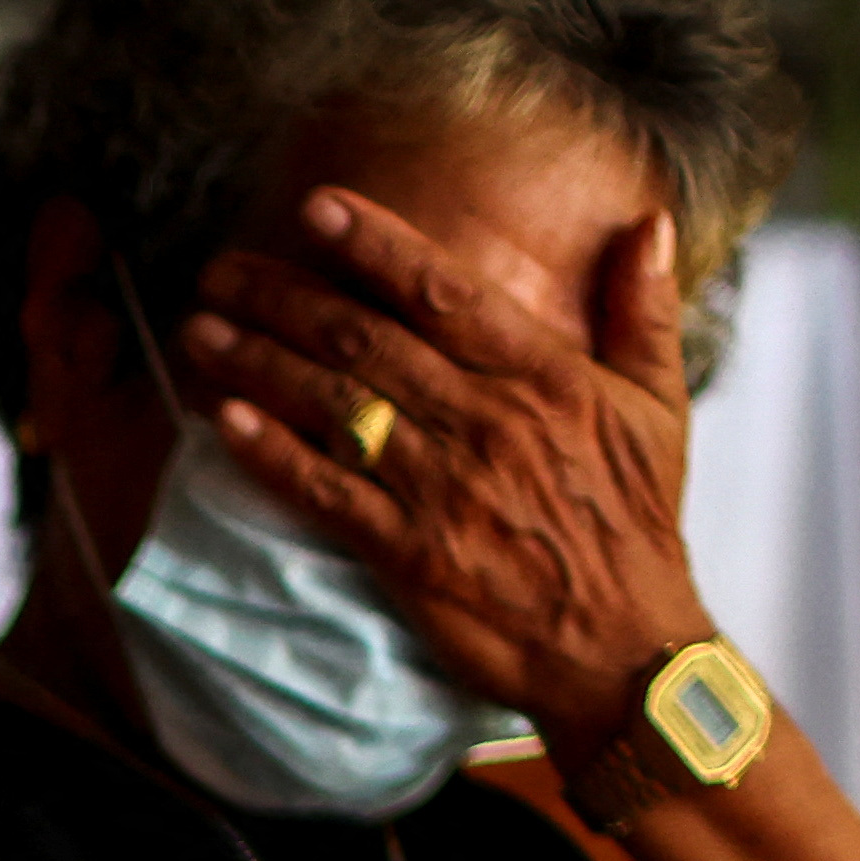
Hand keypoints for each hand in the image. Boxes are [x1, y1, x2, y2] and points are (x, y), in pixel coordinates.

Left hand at [180, 188, 711, 762]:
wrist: (624, 651)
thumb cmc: (637, 526)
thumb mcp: (660, 409)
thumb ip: (644, 311)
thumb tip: (649, 223)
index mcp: (542, 377)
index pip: (444, 291)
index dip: (374, 244)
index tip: (314, 209)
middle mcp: (486, 422)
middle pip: (365, 339)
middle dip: (282, 297)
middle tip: (220, 269)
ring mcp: (444, 489)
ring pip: (334, 405)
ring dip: (258, 362)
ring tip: (199, 331)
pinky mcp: (412, 554)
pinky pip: (327, 493)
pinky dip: (272, 453)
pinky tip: (223, 419)